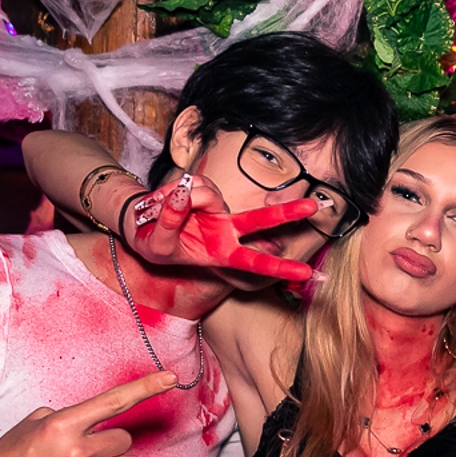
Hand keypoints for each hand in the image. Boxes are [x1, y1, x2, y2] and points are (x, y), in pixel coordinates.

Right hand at [0, 372, 191, 456]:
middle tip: (84, 446)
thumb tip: (95, 419)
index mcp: (62, 427)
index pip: (114, 402)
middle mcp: (78, 453)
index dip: (146, 388)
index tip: (170, 378)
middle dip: (110, 439)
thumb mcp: (32, 423)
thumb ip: (69, 417)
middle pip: (123, 438)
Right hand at [123, 174, 319, 282]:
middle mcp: (228, 230)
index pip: (255, 262)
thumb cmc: (153, 245)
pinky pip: (193, 185)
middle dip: (287, 213)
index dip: (279, 267)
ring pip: (209, 195)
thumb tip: (182, 194)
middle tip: (314, 207)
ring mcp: (219, 208)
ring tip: (164, 207)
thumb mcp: (156, 246)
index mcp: (222, 254)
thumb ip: (169, 222)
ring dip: (185, 199)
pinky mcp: (206, 189)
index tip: (306, 272)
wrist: (140, 226)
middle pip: (262, 220)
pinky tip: (167, 197)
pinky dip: (177, 191)